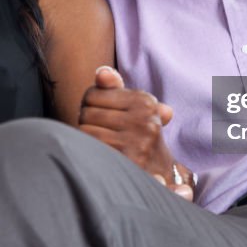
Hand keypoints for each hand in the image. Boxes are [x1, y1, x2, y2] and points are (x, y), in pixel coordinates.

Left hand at [80, 66, 192, 199]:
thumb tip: (101, 73)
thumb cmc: (140, 135)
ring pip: (85, 131)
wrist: (161, 173)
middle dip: (87, 121)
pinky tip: (99, 154)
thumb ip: (115, 87)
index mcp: (145, 102)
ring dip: (86, 138)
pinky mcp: (127, 162)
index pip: (92, 94)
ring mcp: (136, 143)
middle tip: (101, 132)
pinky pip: (90, 149)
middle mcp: (144, 120)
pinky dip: (88, 152)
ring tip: (102, 144)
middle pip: (86, 112)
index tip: (102, 116)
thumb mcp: (134, 107)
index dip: (90, 105)